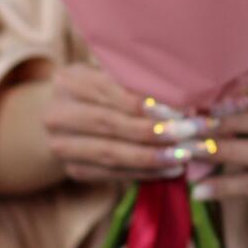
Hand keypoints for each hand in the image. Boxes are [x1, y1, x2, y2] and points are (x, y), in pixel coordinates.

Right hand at [42, 62, 216, 183]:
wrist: (66, 118)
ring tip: (184, 155)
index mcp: (68, 81)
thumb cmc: (101, 89)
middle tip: (190, 132)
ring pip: (112, 152)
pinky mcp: (73, 170)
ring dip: (153, 156)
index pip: (109, 90)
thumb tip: (183, 88)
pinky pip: (113, 174)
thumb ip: (134, 78)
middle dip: (155, 130)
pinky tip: (170, 169)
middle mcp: (57, 113)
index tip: (180, 108)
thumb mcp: (109, 73)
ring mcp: (61, 145)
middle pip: (111, 123)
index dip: (144, 101)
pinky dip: (144, 172)